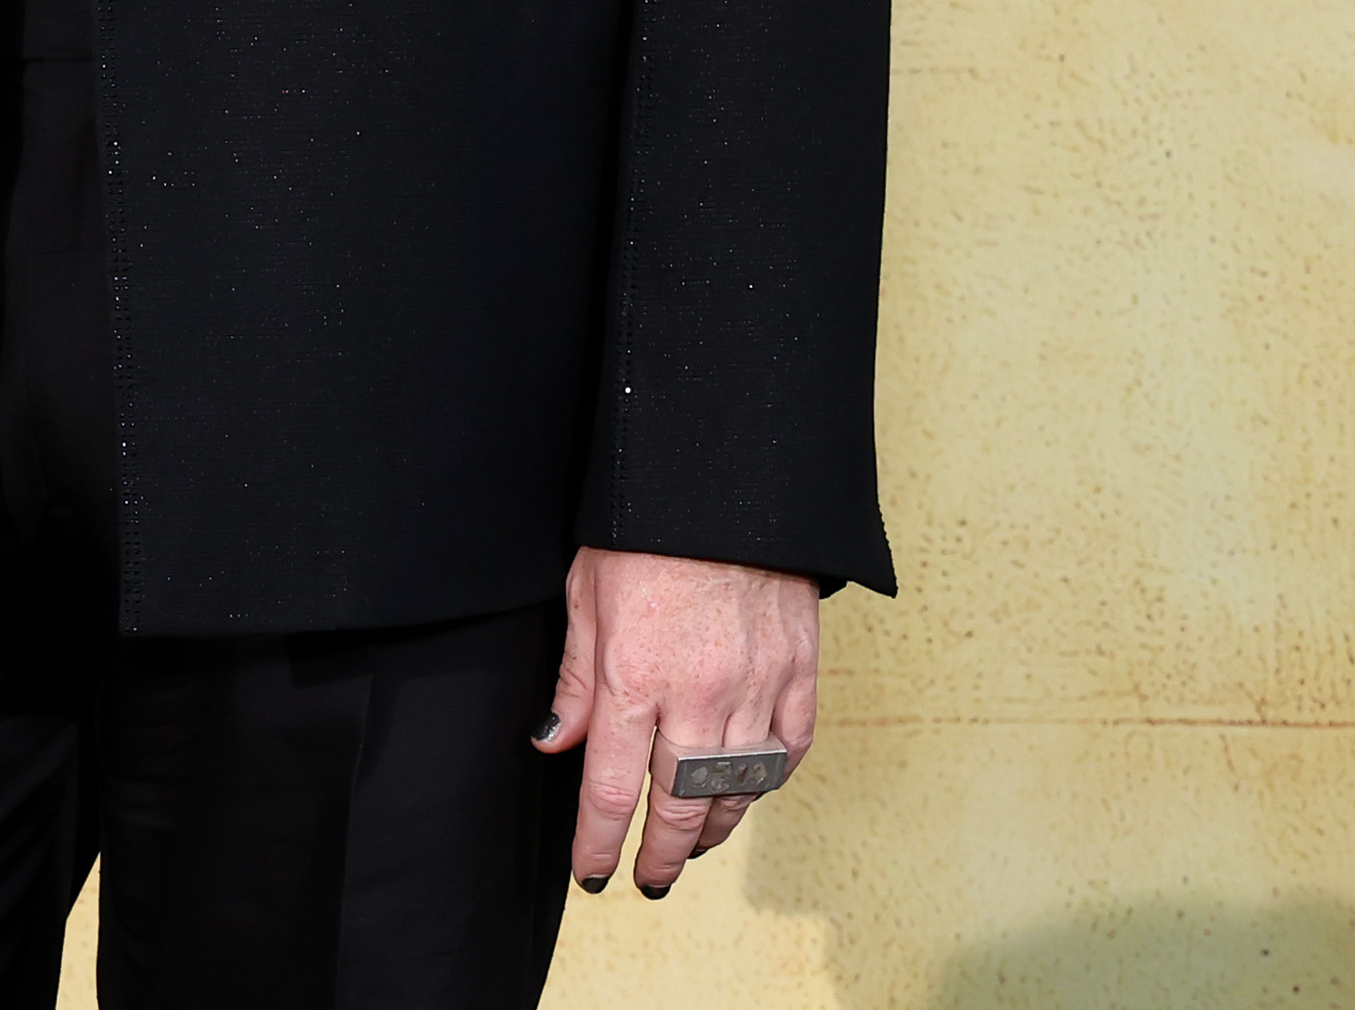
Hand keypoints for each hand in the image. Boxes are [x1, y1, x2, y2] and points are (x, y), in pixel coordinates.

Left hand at [535, 545, 818, 897]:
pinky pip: (788, 750)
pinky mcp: (799, 670)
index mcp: (633, 678)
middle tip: (650, 876)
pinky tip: (749, 788)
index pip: (610, 793)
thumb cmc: (645, 530)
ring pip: (737, 790)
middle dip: (661, 855)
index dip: (598, 845)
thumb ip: (575, 680)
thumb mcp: (587, 594)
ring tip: (695, 843)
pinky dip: (769, 779)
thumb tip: (555, 744)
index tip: (593, 872)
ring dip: (714, 830)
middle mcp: (696, 696)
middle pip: (679, 808)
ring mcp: (755, 686)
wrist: (725, 478)